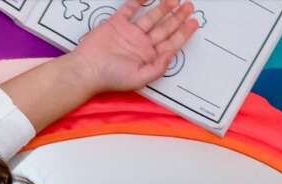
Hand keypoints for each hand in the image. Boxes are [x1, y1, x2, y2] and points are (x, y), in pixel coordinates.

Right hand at [69, 0, 199, 92]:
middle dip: (178, 17)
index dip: (183, 33)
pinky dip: (139, 1)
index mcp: (148, 57)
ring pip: (151, 17)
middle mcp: (141, 43)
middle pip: (164, 28)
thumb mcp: (139, 79)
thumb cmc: (111, 78)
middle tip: (189, 6)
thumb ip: (158, 67)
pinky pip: (130, 8)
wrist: (87, 69)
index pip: (170, 43)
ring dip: (164, 8)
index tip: (194, 23)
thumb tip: (172, 53)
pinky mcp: (116, 23)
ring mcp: (129, 32)